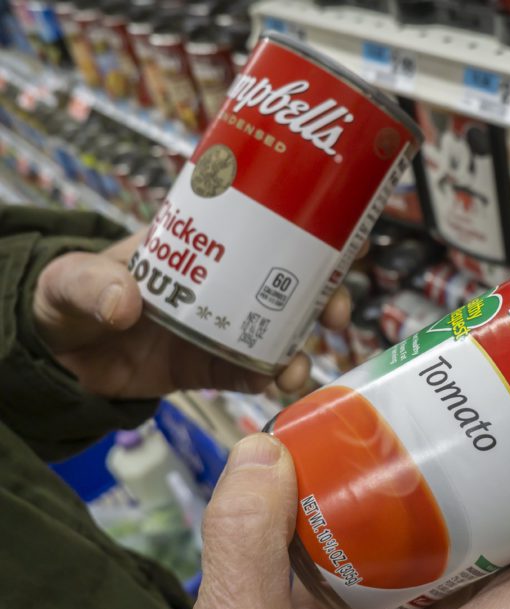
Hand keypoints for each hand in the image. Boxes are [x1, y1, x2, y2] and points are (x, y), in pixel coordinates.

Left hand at [32, 230, 353, 397]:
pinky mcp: (215, 367)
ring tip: (302, 364)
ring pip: (284, 331)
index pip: (267, 225)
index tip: (352, 236)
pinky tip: (279, 384)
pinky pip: (255, 372)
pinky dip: (272, 378)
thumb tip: (127, 304)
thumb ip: (93, 284)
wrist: (60, 361)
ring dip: (305, 344)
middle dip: (327, 294)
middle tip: (338, 311)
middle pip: (293, 282)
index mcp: (204, 245)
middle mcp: (226, 284)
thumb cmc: (69, 299)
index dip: (315, 228)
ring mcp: (224, 327)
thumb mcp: (72, 279)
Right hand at [154, 433, 509, 608]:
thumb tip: (264, 454)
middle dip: (478, 512)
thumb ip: (247, 546)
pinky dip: (352, 542)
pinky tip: (332, 501)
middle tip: (475, 449)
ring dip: (412, 522)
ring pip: (414, 580)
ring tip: (409, 458)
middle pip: (476, 578)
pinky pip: (359, 588)